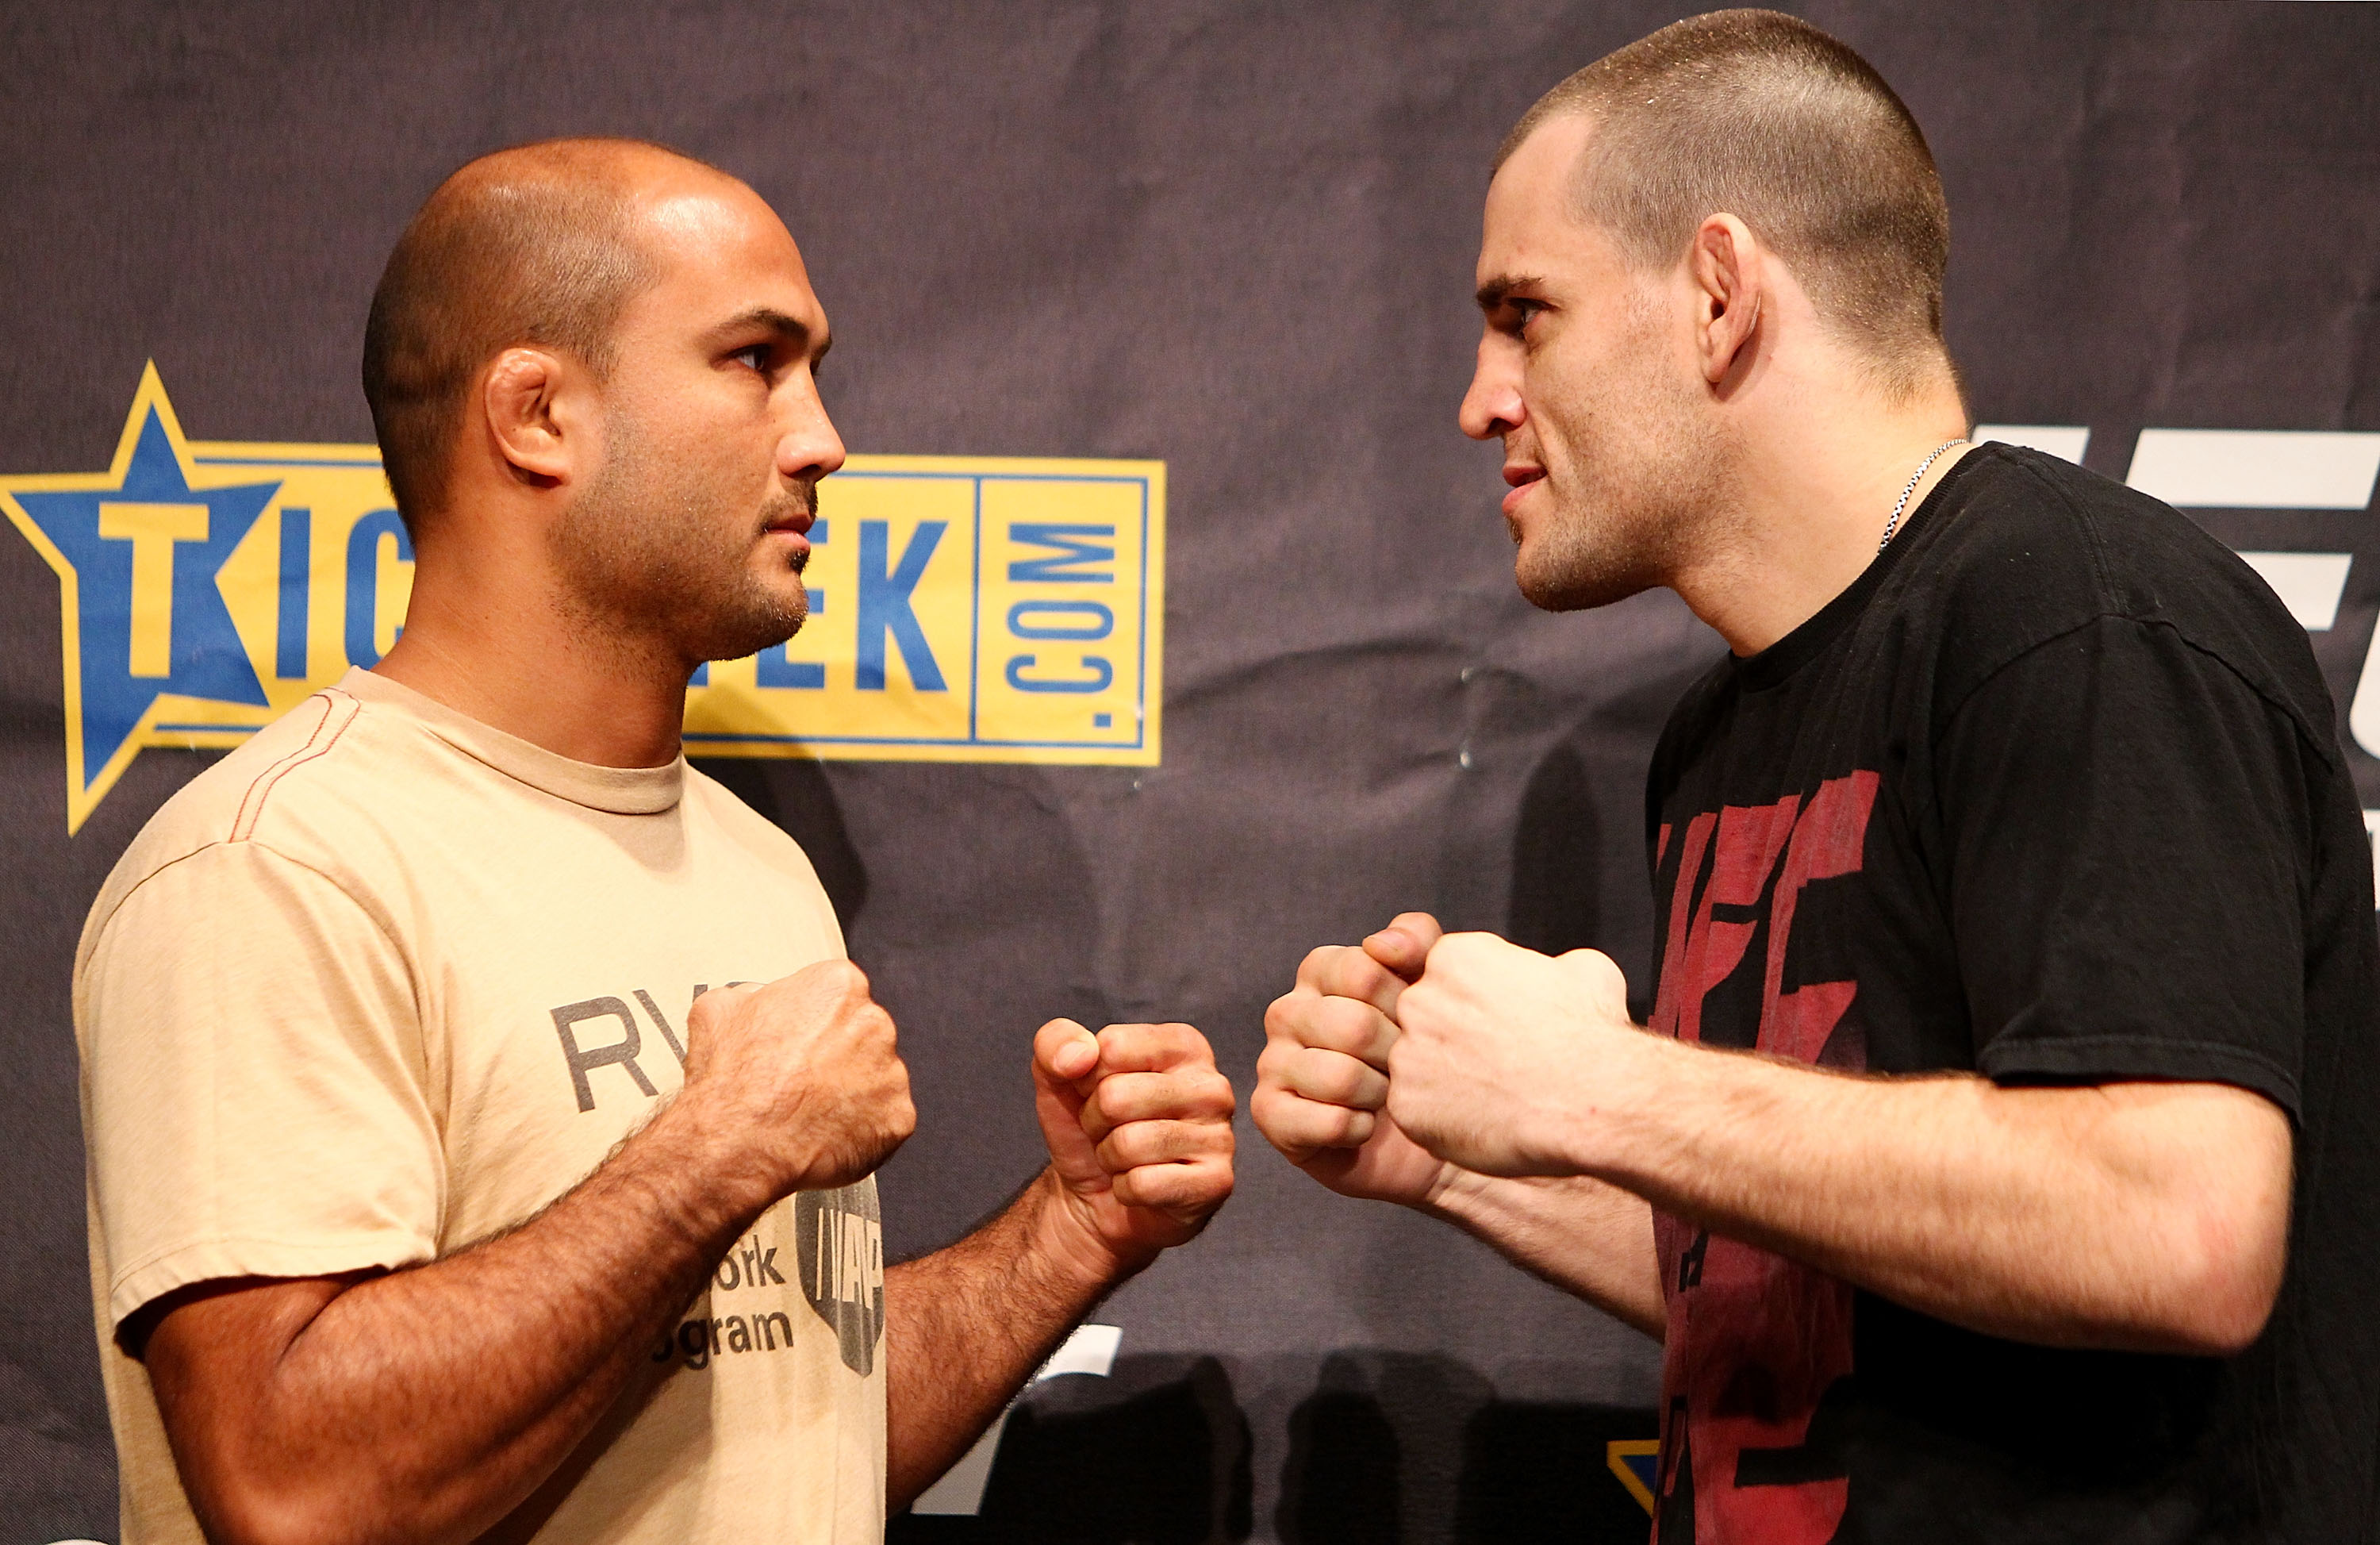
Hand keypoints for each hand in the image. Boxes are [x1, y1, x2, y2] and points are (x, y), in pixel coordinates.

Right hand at [678, 960, 916, 1197]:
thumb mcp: (717, 1010)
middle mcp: (874, 1022)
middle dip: (836, 1056)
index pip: (837, 996)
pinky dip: (861, 1131)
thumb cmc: (730, 1080)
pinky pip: (884, 1121)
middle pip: (862, 1035)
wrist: (738, 1143)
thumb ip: (748, 996)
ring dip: (850, 1093)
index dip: (813, 1023)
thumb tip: (752, 999)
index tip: (798, 1043)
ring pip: (875, 1079)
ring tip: (809, 1112)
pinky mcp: (898, 1117)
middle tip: (800, 1081)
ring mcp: (891, 1072)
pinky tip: (826, 1135)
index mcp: (838, 985)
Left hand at [1032, 1019, 1235, 1271]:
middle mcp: (1212, 1086)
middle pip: (1116, 1096)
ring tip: (1124, 1158)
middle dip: (1095, 1121)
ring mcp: (1221, 1136)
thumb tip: (1080, 1055)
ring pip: (1128, 1144)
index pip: (1112, 1047)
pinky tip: (1141, 1185)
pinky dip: (1125, 1190)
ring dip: (1109, 1157)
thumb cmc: (1088, 1126)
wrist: (1094, 1196)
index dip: (1087, 1078)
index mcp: (1184, 1045)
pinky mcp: (1216, 1183)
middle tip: (1111, 1131)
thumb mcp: (1059, 1075)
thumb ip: (1056, 1042)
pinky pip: (1142, 1184)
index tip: (1100, 1092)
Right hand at [1253, 912, 1454, 1206]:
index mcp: (1320, 970)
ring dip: (1382, 1096)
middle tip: (1408, 1069)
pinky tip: (1366, 1127)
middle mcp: (1287, 1011)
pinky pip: (1329, 1122)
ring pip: (1340, 1077)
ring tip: (1389, 1098)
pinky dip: (1361, 1129)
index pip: (1363, 971)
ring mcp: (1271, 1062)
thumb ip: (1418, 943)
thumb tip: (1381, 944)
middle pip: (1353, 1025)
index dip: (1405, 1003)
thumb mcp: (1434, 987)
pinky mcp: (1269, 1114)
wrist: (1425, 1130)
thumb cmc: (1425, 1052)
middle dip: (1397, 1055)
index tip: (1419, 1023)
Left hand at [1388, 932, 1635, 1176]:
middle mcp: (1419, 1000)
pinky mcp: (1406, 1106)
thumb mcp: (1585, 971)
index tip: (1504, 1026)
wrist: (1594, 1099)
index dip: (1478, 1005)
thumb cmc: (1593, 1034)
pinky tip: (1484, 1122)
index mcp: (1455, 958)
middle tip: (1498, 1064)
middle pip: (1424, 1019)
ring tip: (1494, 1096)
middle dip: (1454, 1040)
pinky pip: (1416, 1113)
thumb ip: (1550, 967)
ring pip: (1417, 1067)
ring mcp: (1407, 1055)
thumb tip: (1557, 975)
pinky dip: (1443, 1122)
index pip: (1447, 977)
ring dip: (1447, 1081)